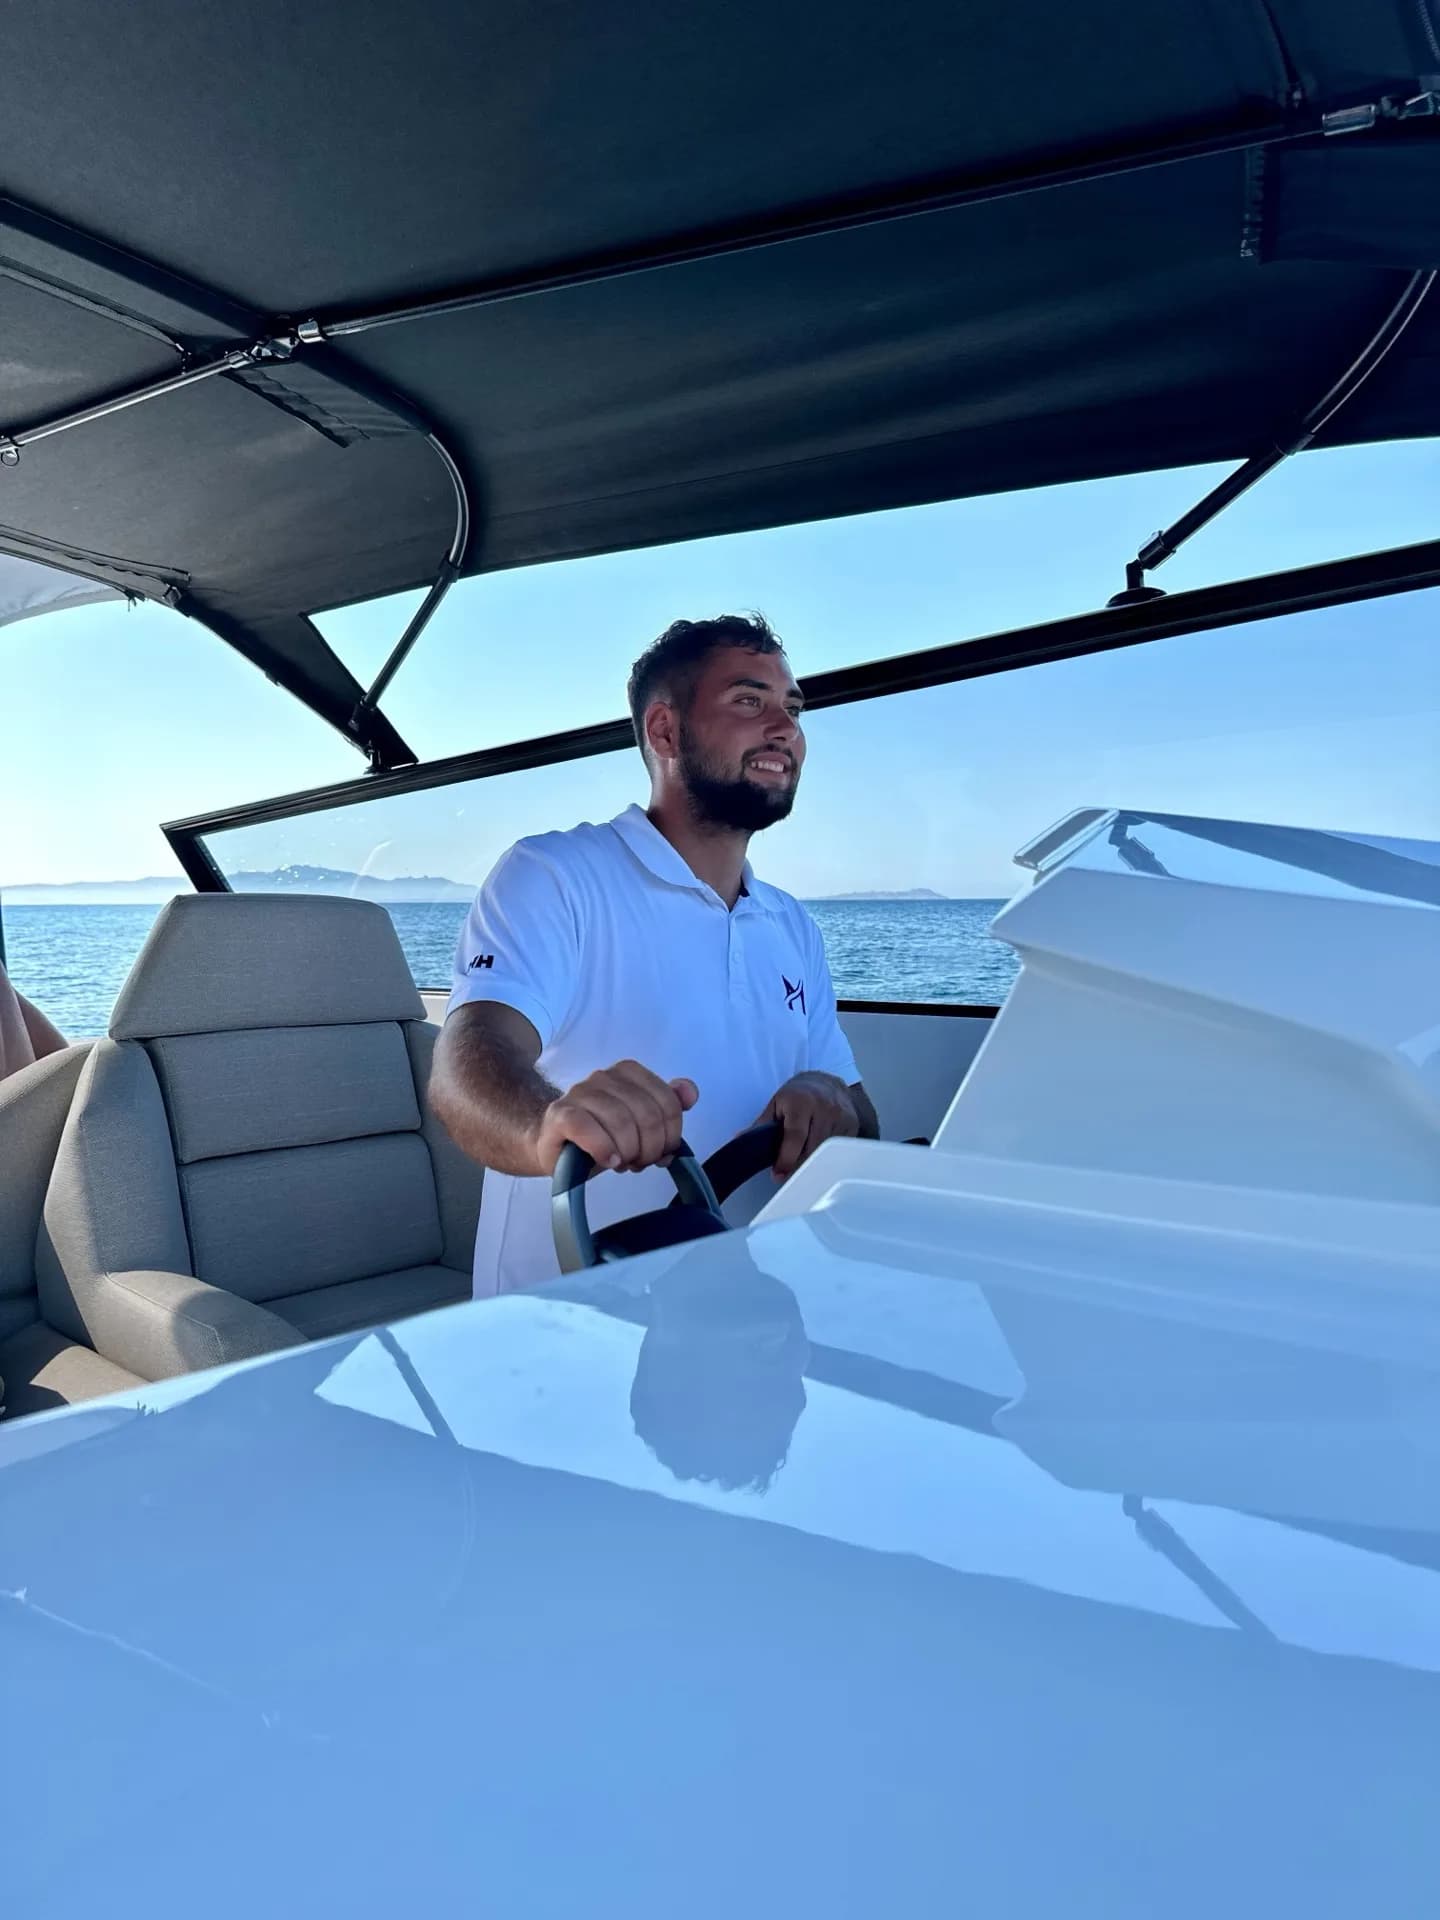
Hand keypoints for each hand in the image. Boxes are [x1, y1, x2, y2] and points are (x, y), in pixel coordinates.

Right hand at [533, 1061, 698, 1177]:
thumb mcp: (641, 1123)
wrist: (557, 1146)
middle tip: (640, 1163)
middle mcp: (604, 1076)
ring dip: (628, 1152)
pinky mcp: (560, 1114)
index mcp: (629, 1072)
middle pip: (647, 1115)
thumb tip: (690, 1093)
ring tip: (623, 1164)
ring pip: (621, 1122)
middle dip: (650, 1148)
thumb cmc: (603, 1135)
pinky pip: (588, 1129)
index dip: (670, 1135)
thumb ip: (669, 1106)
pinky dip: (604, 1150)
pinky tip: (608, 1161)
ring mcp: (580, 1092)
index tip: (661, 1153)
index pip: (668, 1102)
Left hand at [756, 1072, 859, 1180]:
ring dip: (811, 1162)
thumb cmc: (797, 1096)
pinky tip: (818, 1155)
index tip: (778, 1174)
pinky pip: (837, 1151)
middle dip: (797, 1165)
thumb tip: (739, 1141)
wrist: (826, 1083)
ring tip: (801, 1162)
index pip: (795, 1136)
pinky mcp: (852, 1126)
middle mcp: (823, 1107)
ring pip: (825, 1153)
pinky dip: (826, 1158)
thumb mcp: (775, 1105)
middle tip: (786, 1173)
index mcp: (800, 1101)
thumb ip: (760, 1125)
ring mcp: (841, 1117)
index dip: (786, 1159)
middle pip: (811, 1149)